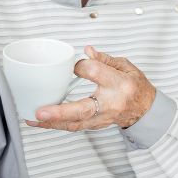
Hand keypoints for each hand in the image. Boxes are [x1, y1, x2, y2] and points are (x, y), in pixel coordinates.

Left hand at [28, 45, 155, 131]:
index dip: (81, 66)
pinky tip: (41, 122)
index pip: (96, 73)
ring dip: (52, 123)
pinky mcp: (96, 125)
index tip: (74, 64)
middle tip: (40, 112)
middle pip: (83, 109)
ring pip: (75, 123)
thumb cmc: (135, 87)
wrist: (146, 110)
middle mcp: (111, 103)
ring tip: (31, 118)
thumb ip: (104, 59)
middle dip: (60, 112)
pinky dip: (56, 125)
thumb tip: (86, 51)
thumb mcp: (125, 66)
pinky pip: (75, 127)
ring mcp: (103, 118)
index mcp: (120, 84)